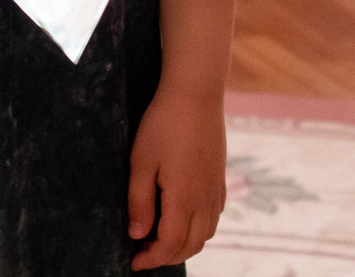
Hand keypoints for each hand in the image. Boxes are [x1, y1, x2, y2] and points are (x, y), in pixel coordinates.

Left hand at [127, 86, 226, 267]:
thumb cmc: (163, 124)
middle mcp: (205, 199)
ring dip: (184, 245)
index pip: (170, 245)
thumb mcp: (141, 161)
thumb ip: (139, 201)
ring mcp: (216, 189)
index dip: (151, 259)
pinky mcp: (220, 178)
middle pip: (191, 245)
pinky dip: (199, 229)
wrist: (196, 93)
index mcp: (184, 198)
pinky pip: (214, 217)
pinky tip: (182, 217)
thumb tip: (137, 235)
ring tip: (160, 238)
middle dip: (167, 257)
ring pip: (206, 234)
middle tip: (143, 253)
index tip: (133, 262)